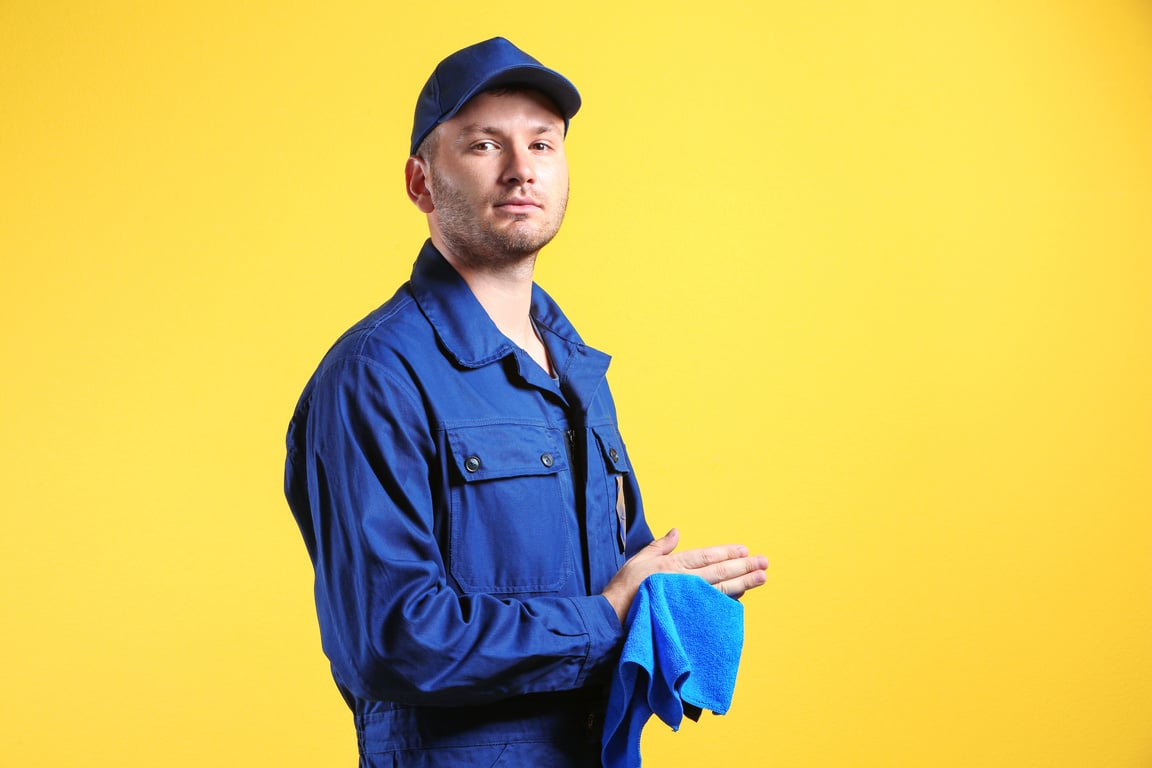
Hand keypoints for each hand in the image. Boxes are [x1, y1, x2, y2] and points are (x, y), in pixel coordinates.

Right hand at [601, 528, 768, 623]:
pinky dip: (729, 602)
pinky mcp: (687, 617)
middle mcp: (684, 582)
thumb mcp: (638, 561)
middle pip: (720, 572)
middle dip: (744, 566)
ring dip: (745, 583)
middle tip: (764, 562)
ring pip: (722, 590)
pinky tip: (743, 598)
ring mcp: (687, 601)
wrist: (613, 621)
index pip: (706, 557)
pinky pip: (713, 609)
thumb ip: (659, 547)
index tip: (744, 550)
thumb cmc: (623, 591)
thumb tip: (676, 532)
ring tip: (761, 577)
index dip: (727, 553)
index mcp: (673, 566)